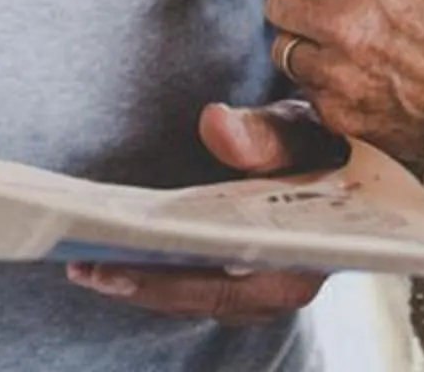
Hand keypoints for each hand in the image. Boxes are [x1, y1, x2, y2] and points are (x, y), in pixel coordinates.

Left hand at [63, 100, 336, 325]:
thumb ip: (265, 133)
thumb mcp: (301, 130)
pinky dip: (154, 272)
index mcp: (303, 262)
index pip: (224, 286)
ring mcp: (260, 291)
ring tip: (83, 263)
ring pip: (191, 297)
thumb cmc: (320, 140)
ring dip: (139, 281)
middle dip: (139, 284)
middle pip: (198, 298)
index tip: (117, 268)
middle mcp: (281, 288)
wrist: (339, 153)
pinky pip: (192, 285)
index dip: (169, 283)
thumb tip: (214, 124)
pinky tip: (111, 254)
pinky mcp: (242, 282)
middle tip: (83, 267)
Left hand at [264, 0, 423, 167]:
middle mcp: (344, 24)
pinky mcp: (338, 114)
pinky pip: (307, 90)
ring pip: (284, 50)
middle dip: (290, 0)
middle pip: (277, 3)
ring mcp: (337, 74)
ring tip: (333, 44)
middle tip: (306, 3)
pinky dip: (321, 83)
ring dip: (302, 44)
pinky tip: (350, 77)